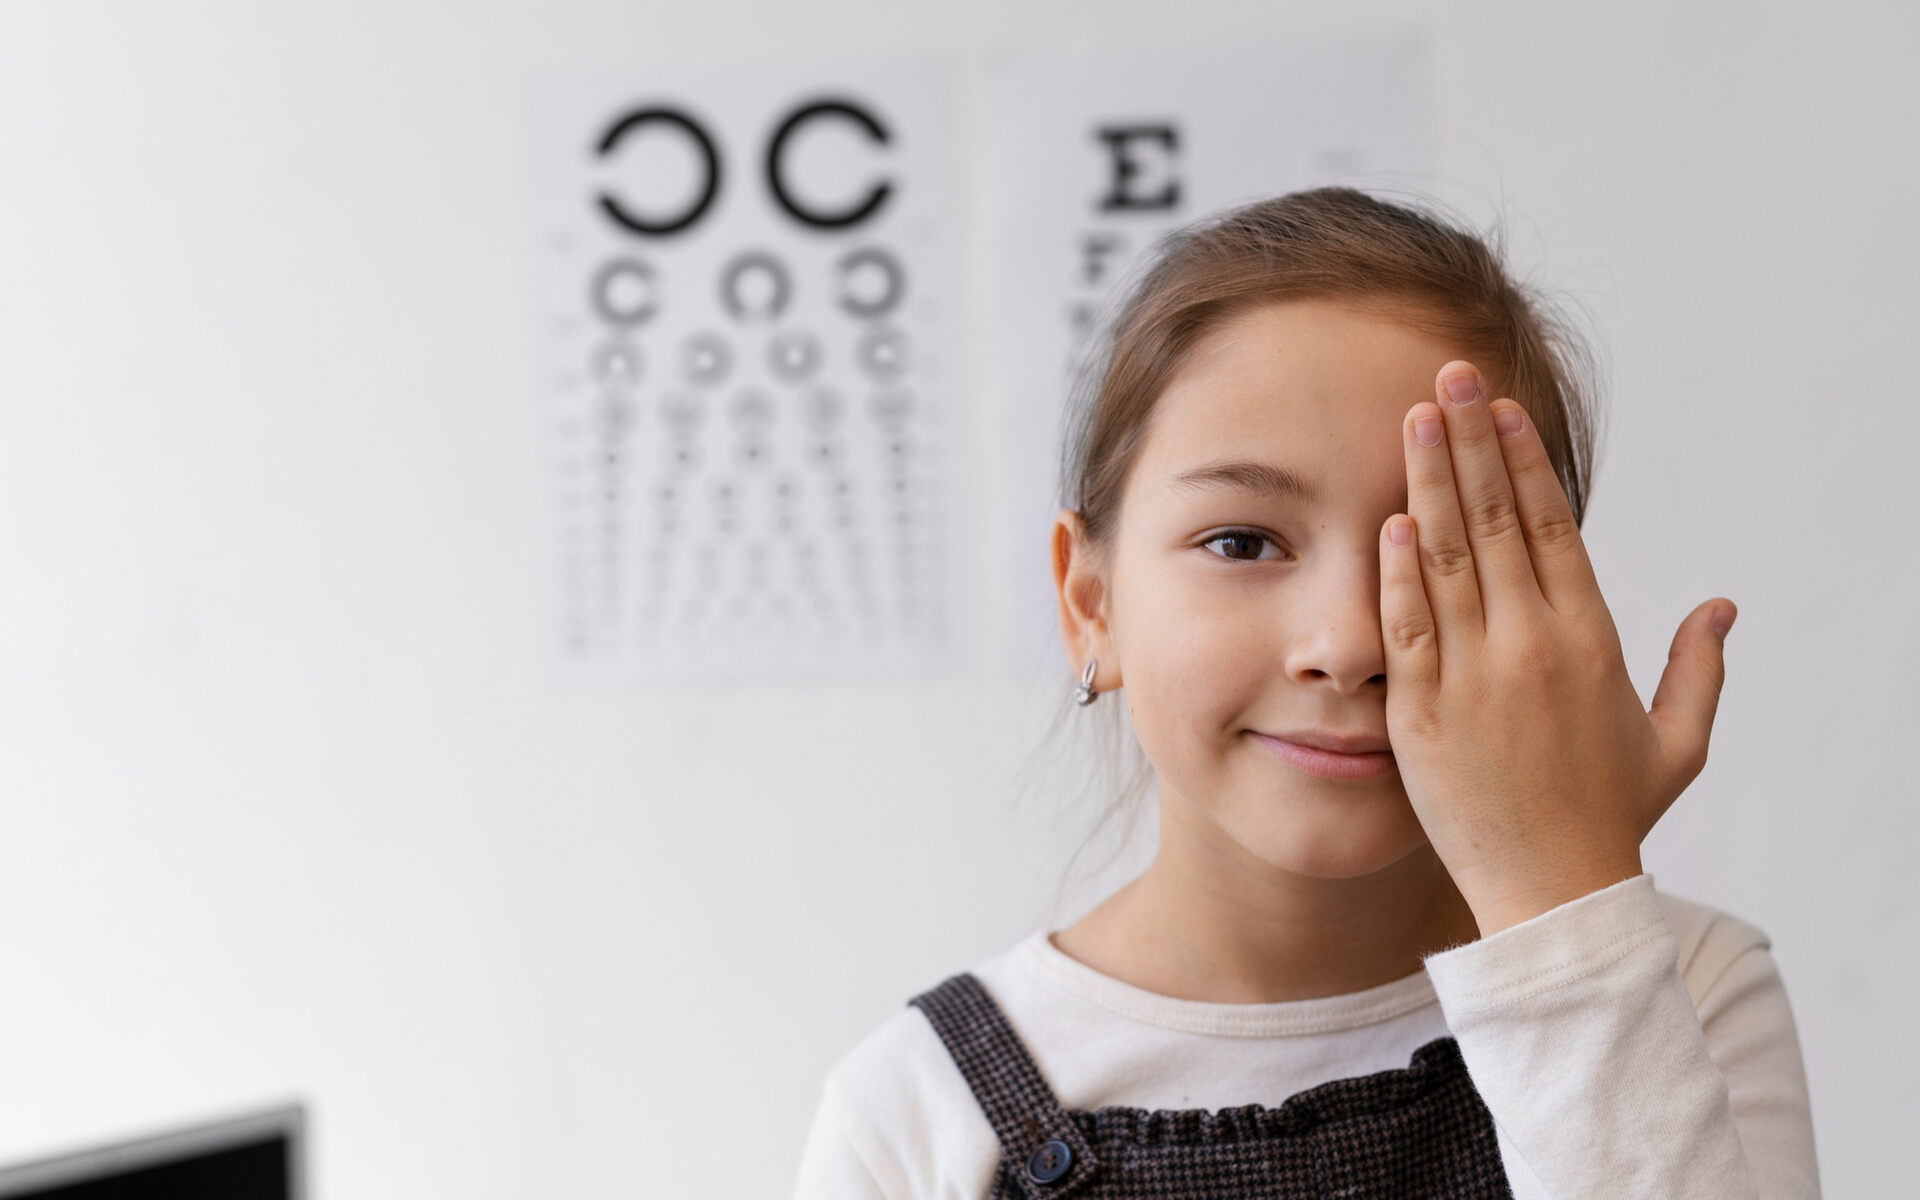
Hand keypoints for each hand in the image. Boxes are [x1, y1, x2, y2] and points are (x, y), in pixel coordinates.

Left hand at [1377, 361, 1736, 935]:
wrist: (1553, 894)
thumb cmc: (1611, 817)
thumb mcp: (1675, 743)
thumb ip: (1699, 669)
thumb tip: (1723, 606)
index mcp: (1590, 639)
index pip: (1551, 527)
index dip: (1523, 461)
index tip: (1501, 408)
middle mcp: (1531, 644)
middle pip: (1494, 521)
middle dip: (1470, 441)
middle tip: (1448, 377)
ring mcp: (1473, 676)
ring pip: (1445, 558)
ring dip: (1428, 482)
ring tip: (1413, 419)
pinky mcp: (1422, 712)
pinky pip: (1407, 627)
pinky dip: (1396, 571)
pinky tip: (1389, 519)